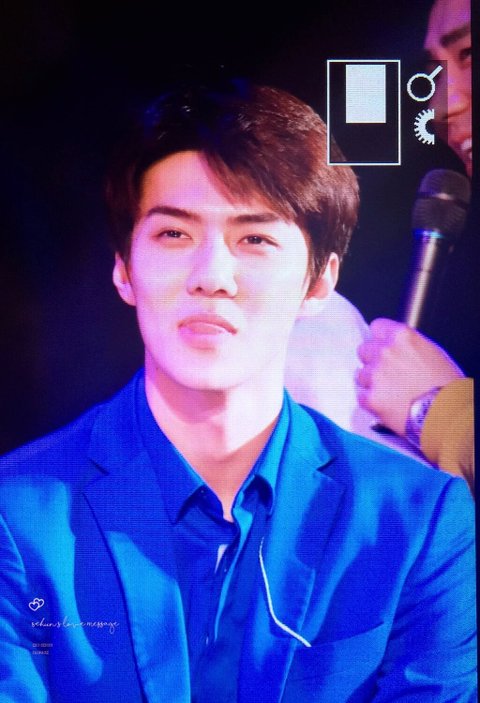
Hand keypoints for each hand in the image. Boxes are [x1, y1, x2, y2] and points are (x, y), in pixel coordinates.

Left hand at [356, 319, 463, 435]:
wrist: (446, 415)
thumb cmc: (446, 386)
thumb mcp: (433, 353)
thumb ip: (409, 346)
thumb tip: (397, 346)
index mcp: (402, 337)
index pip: (377, 327)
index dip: (380, 339)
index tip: (382, 347)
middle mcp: (385, 352)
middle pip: (364, 349)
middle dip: (372, 360)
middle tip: (387, 373)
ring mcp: (375, 375)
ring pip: (361, 374)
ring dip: (371, 382)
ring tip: (392, 393)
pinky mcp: (369, 397)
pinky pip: (362, 396)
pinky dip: (371, 402)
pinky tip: (388, 405)